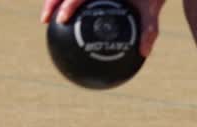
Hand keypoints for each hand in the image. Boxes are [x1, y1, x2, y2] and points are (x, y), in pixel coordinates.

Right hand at [40, 0, 166, 57]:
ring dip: (54, 1)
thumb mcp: (152, 8)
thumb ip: (149, 28)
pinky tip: (63, 18)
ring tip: (48, 19)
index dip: (68, 5)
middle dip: (50, 3)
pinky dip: (67, 4)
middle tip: (44, 20)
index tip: (61, 19)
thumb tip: (145, 52)